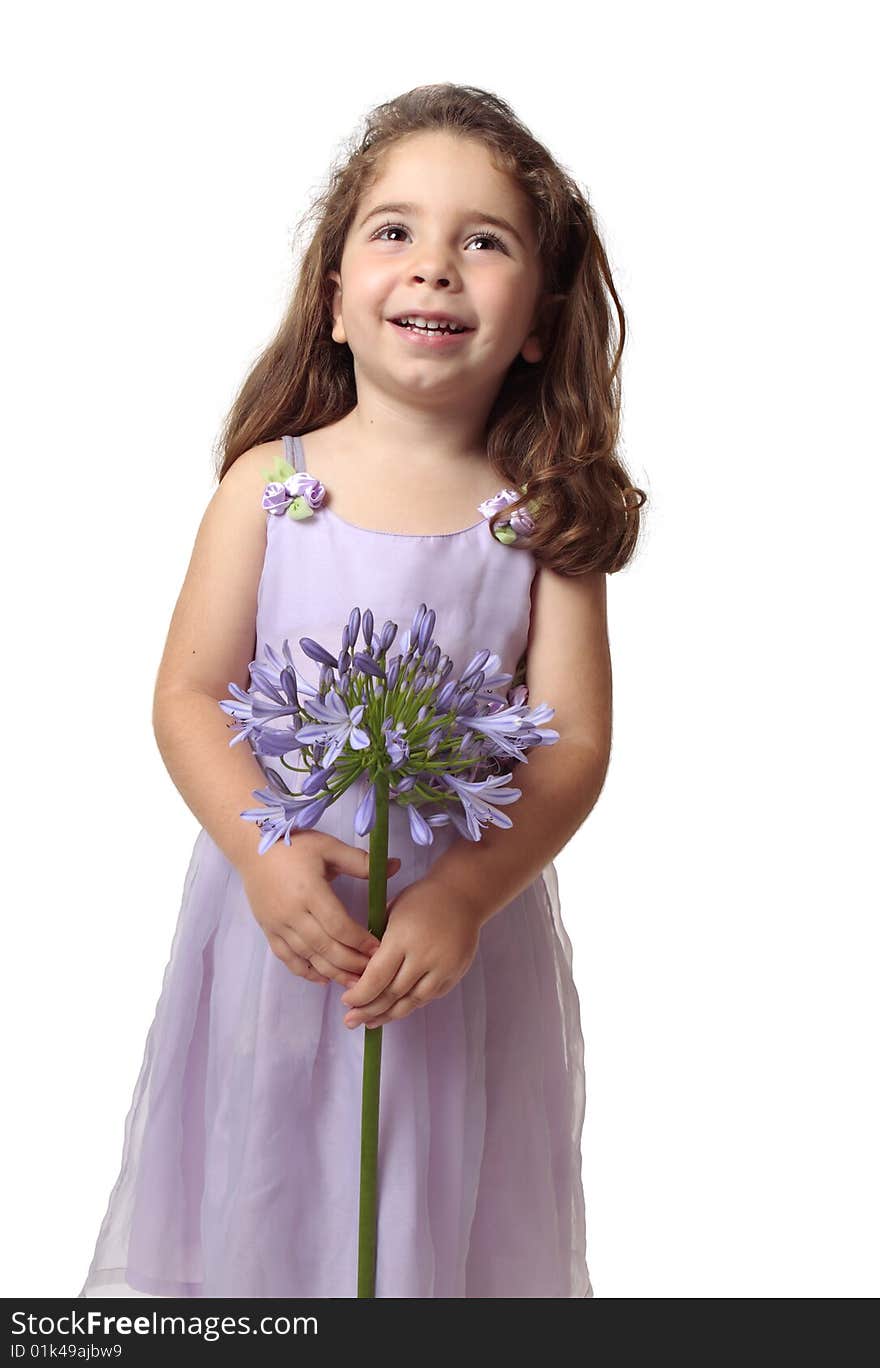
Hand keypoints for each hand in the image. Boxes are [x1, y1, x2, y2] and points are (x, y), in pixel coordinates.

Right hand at [240, 831, 400, 988]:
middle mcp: (292, 913)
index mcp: (310, 891)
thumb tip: (396, 866)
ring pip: (308, 957)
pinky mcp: (268, 930)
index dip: (360, 942)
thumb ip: (362, 862)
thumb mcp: (329, 847)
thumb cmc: (294, 845)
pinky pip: (287, 958)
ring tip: (354, 983)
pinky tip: (323, 979)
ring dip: (332, 973)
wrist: (252, 846)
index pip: (339, 926)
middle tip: (372, 973)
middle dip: (350, 963)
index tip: (378, 949)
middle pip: (325, 947)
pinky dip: (305, 971)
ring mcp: (278, 925)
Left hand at [339, 875, 483, 1028]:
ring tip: (370, 1023)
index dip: (360, 994)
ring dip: (389, 1015)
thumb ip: (377, 945)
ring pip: (412, 1002)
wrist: (462, 896)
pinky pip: (428, 997)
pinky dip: (410, 1005)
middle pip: (392, 994)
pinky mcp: (454, 975)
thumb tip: (359, 977)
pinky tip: (395, 1010)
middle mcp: (424, 956)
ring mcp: (442, 968)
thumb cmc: (420, 901)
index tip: (346, 1001)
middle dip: (369, 1010)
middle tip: (351, 1020)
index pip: (376, 977)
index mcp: (403, 937)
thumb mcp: (391, 913)